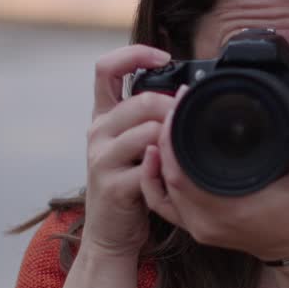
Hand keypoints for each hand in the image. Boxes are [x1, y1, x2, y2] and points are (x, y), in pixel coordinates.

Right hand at [81, 44, 175, 256]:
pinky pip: (149, 166)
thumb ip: (147, 118)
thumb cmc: (130, 184)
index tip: (163, 58)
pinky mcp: (113, 185)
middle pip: (141, 100)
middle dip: (174, 107)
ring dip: (174, 137)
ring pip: (148, 130)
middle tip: (191, 119)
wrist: (110, 233)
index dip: (135, 55)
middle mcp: (97, 132)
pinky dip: (167, 166)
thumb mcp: (132, 144)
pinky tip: (173, 172)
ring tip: (184, 148)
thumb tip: (184, 91)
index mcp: (102, 117)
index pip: (105, 68)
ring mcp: (101, 158)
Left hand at [140, 91, 288, 261]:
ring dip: (160, 156)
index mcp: (231, 208)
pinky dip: (155, 182)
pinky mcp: (196, 228)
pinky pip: (164, 205)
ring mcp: (198, 227)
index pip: (181, 171)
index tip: (180, 106)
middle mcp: (208, 221)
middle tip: (174, 106)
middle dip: (165, 138)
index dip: (172, 137)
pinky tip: (154, 158)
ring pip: (163, 188)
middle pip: (168, 176)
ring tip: (167, 124)